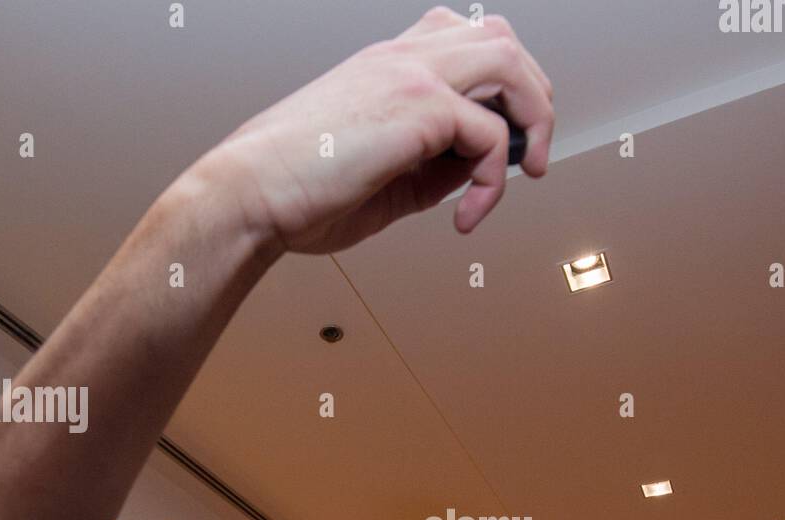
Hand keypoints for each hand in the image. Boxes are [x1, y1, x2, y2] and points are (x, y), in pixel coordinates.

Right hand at [215, 6, 553, 253]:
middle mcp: (401, 58)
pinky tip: (468, 215)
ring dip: (534, 119)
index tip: (501, 143)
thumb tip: (479, 169)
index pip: (465, 41)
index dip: (499, 87)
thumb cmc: (297, 190)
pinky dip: (493, 182)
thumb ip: (435, 166)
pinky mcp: (418, 106)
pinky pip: (492, 134)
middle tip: (532, 153)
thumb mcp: (386, 177)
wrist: (251, 195)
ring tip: (525, 171)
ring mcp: (411, 74)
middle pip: (501, 40)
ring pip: (510, 63)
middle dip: (533, 97)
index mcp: (387, 66)